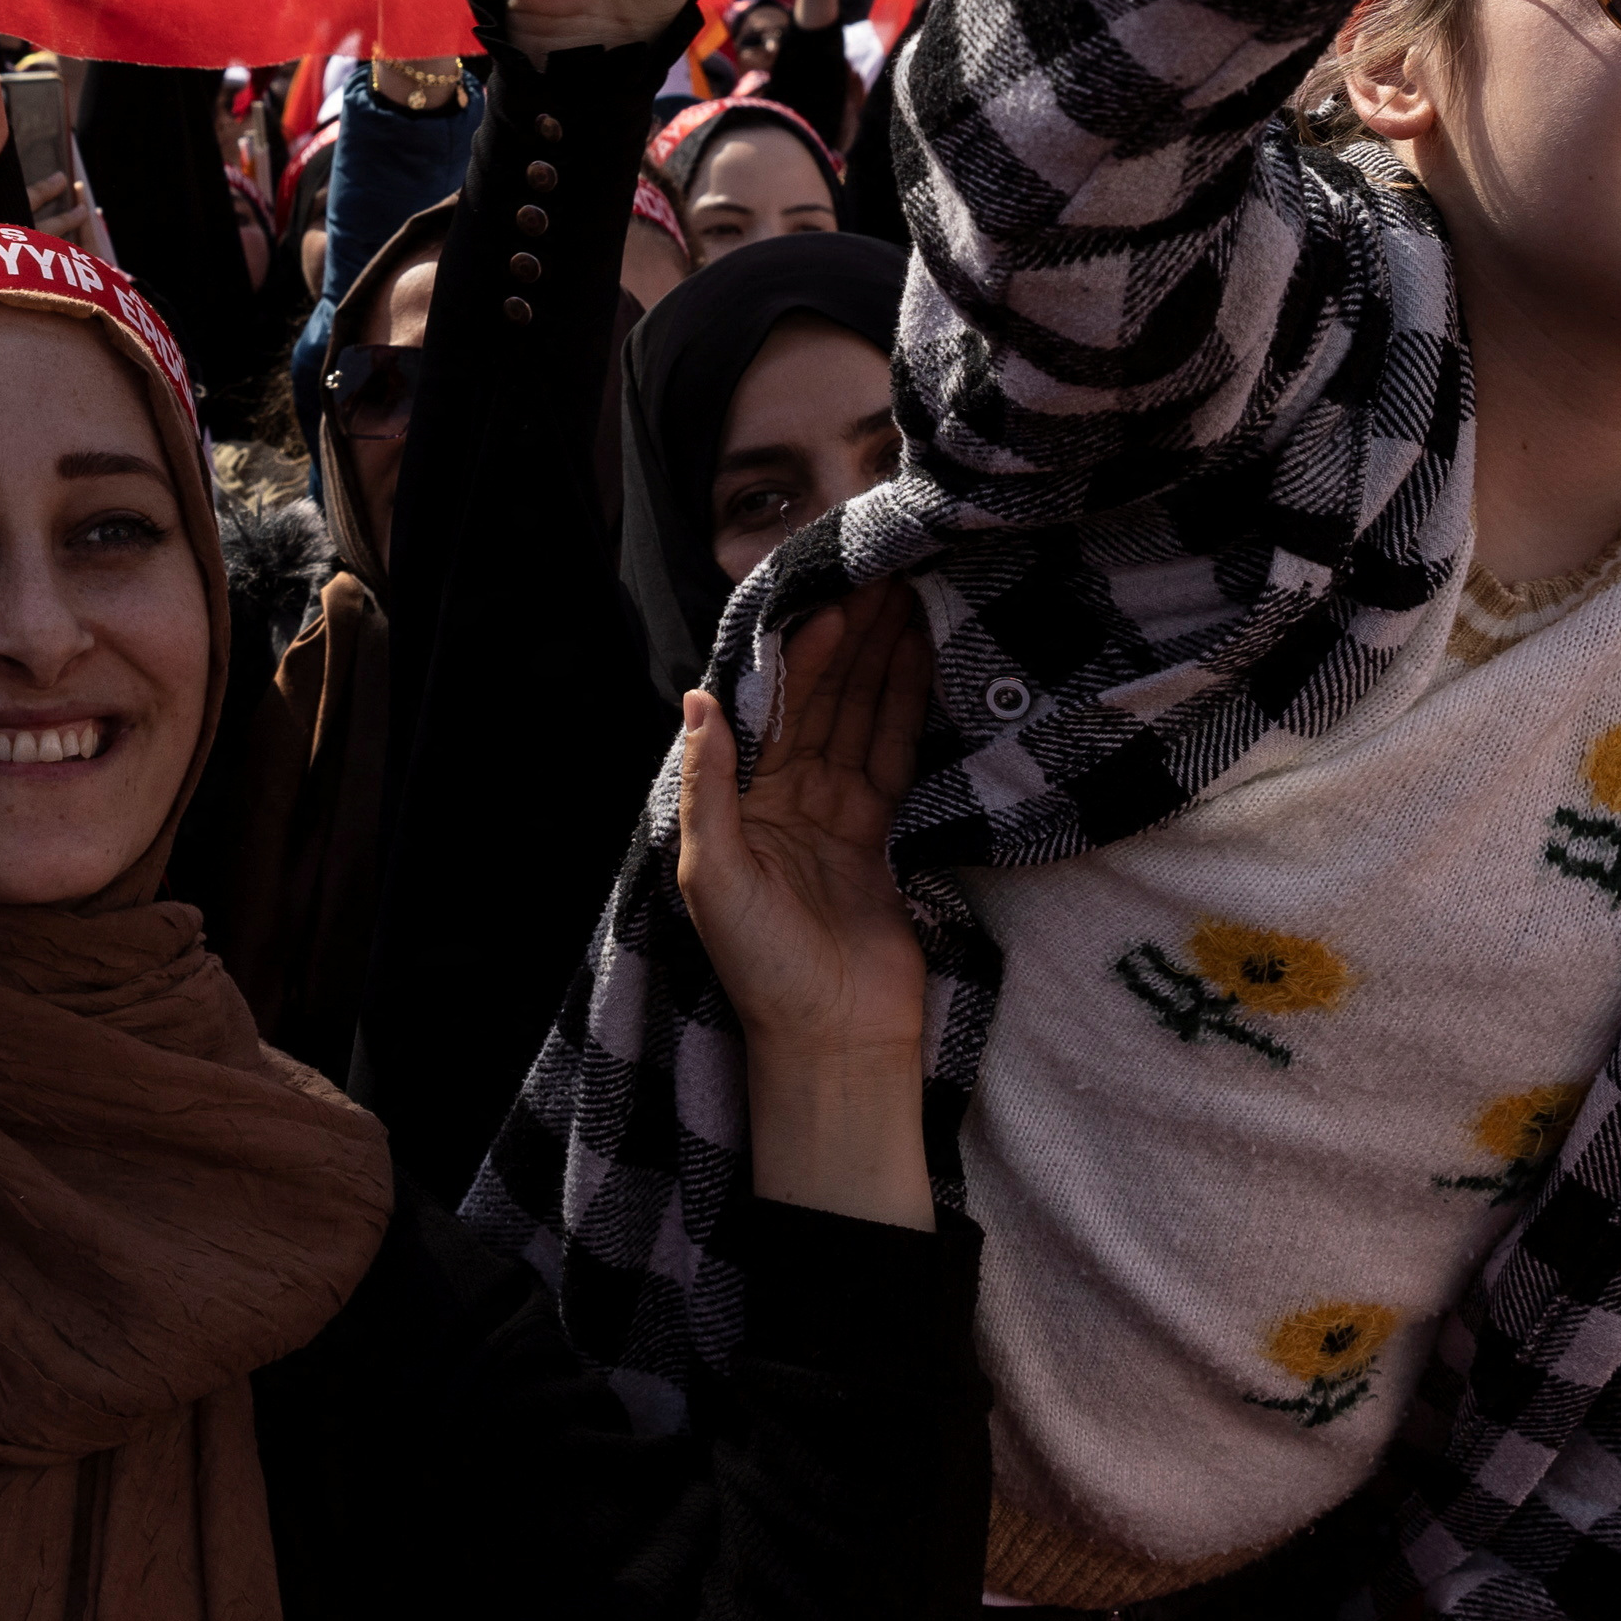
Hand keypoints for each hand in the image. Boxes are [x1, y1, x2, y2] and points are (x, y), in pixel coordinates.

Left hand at [680, 579, 934, 1230]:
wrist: (830, 1041)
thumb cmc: (761, 968)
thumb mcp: (715, 875)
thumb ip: (708, 784)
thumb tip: (697, 697)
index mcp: (736, 803)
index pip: (768, 709)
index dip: (797, 653)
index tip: (829, 596)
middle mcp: (781, 800)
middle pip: (818, 703)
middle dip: (847, 641)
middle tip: (881, 579)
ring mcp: (832, 817)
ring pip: (859, 721)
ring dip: (881, 663)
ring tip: (908, 602)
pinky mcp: (877, 838)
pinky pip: (892, 759)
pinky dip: (907, 711)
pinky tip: (923, 665)